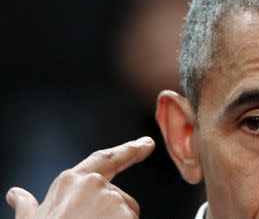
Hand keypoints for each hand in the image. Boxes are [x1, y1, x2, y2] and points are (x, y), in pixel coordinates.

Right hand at [5, 136, 154, 218]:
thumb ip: (28, 205)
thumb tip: (17, 195)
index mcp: (72, 181)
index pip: (106, 159)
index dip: (128, 150)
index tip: (146, 144)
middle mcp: (95, 184)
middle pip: (119, 196)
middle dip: (112, 213)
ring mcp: (112, 200)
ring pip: (127, 213)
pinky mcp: (126, 215)